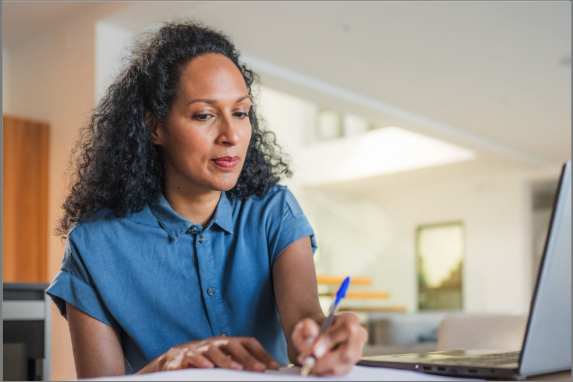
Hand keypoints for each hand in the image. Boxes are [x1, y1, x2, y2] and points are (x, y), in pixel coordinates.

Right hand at [146, 335, 279, 372]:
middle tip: (261, 369)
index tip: (274, 366)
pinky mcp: (180, 356)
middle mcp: (213, 342)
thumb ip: (236, 363)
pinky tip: (208, 368)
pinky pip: (191, 357)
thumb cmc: (198, 362)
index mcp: (224, 343)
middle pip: (233, 345)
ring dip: (226, 360)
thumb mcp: (219, 361)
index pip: (247, 342)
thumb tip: (261, 370)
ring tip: (237, 369)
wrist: (167, 361)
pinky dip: (200, 361)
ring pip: (213, 350)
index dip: (261, 352)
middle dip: (248, 357)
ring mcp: (197, 348)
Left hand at [292, 313, 367, 375]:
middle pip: (347, 354)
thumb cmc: (312, 328)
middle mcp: (358, 337)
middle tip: (306, 359)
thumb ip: (307, 327)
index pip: (347, 329)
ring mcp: (355, 353)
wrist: (313, 336)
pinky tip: (314, 364)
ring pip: (340, 367)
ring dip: (320, 366)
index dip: (331, 340)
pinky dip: (321, 371)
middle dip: (324, 360)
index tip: (314, 350)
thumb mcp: (305, 324)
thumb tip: (311, 332)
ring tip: (307, 359)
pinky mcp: (348, 366)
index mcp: (350, 319)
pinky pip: (336, 374)